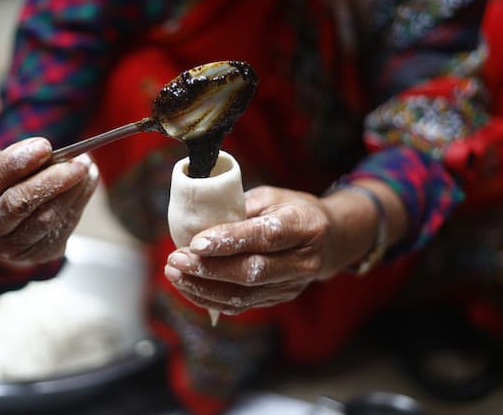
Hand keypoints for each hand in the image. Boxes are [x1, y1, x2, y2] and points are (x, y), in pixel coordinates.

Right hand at [0, 137, 98, 264]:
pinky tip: (86, 183)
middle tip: (78, 160)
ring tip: (86, 167)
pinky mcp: (36, 255)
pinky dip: (79, 202)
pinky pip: (62, 227)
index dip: (16, 162)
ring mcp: (8, 251)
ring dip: (72, 191)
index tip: (45, 146)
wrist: (0, 224)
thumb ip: (15, 159)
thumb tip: (50, 154)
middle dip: (52, 179)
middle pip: (18, 204)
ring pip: (45, 218)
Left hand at [164, 186, 353, 314]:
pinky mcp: (280, 299)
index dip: (229, 241)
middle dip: (209, 269)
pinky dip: (210, 298)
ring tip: (174, 273)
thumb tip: (199, 224)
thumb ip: (239, 209)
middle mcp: (303, 261)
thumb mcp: (271, 197)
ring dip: (203, 288)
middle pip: (252, 272)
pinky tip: (188, 285)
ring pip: (244, 295)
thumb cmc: (291, 211)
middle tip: (176, 259)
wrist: (328, 240)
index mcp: (304, 226)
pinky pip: (241, 305)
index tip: (196, 242)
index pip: (264, 237)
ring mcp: (293, 285)